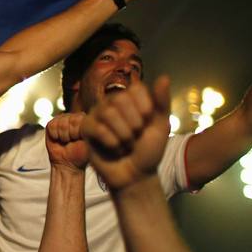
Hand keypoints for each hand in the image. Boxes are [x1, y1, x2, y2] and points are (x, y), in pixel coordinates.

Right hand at [45, 112, 88, 171]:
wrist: (67, 163)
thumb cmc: (80, 154)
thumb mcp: (89, 142)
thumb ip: (89, 130)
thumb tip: (85, 121)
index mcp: (87, 120)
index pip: (80, 120)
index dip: (78, 133)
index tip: (80, 141)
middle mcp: (76, 117)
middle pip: (70, 120)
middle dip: (70, 134)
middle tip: (72, 141)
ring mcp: (63, 119)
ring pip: (61, 123)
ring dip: (63, 136)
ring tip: (66, 141)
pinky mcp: (52, 123)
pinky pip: (52, 126)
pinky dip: (54, 135)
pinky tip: (58, 139)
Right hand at [81, 76, 171, 191]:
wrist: (136, 175)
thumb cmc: (148, 150)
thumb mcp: (161, 126)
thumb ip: (162, 101)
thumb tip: (164, 77)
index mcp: (130, 98)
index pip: (135, 89)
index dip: (145, 108)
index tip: (148, 123)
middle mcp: (112, 102)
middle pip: (120, 99)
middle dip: (134, 124)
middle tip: (135, 136)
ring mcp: (97, 115)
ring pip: (109, 114)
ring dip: (124, 135)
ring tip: (126, 145)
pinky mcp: (86, 129)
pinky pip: (99, 129)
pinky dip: (113, 143)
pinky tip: (116, 149)